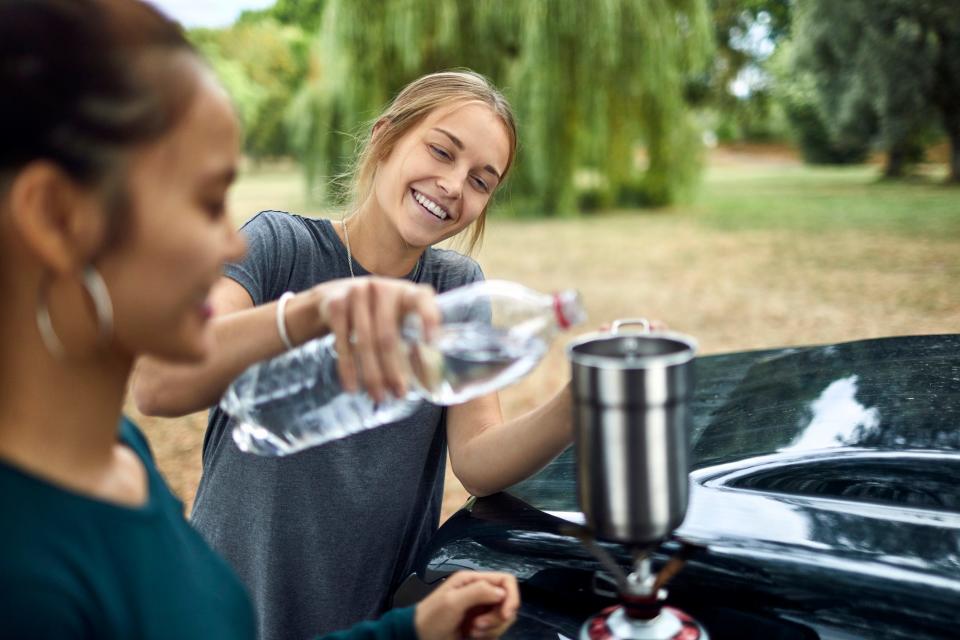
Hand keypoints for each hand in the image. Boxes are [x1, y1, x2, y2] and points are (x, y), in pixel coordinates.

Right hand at [313, 277, 439, 402]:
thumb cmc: (381, 314)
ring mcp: (357, 293)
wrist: (338, 295)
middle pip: (388, 335)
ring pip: (365, 342)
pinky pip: (343, 343)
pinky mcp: (336, 304)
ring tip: (378, 397)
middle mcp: (383, 288)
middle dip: (393, 369)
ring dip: (372, 374)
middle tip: (398, 394)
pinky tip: (352, 387)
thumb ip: (416, 342)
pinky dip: (348, 369)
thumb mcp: (401, 319)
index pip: (422, 300)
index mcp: (407, 292)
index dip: (429, 319)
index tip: (433, 343)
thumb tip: (432, 383)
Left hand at [414, 571, 519, 639]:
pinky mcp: (481, 625)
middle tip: (477, 627)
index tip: (505, 615)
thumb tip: (502, 593)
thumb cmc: (433, 617)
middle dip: (497, 618)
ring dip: (492, 629)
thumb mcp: (453, 602)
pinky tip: (472, 637)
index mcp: (473, 580)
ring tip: (472, 633)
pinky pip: (496, 630)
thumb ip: (477, 592)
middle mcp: (481, 592)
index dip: (512, 596)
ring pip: (503, 618)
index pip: (506, 581)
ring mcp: (481, 609)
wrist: (419, 636)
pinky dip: (489, 636)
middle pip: (507, 602)